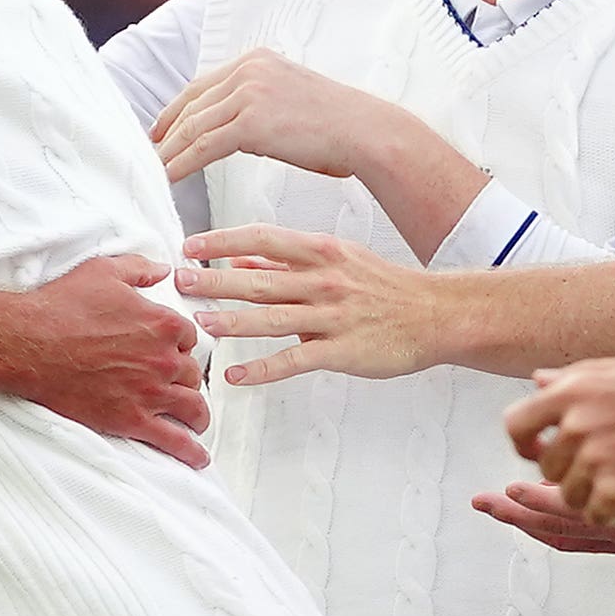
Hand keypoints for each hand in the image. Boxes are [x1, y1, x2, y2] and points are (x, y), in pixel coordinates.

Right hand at [1, 252, 212, 467]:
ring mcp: (150, 392)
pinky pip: (172, 440)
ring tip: (195, 421)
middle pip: (192, 373)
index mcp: (162, 323)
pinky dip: (190, 451)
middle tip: (178, 384)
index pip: (189, 338)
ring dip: (197, 414)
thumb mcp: (103, 271)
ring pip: (191, 407)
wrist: (29, 343)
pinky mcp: (131, 419)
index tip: (171, 350)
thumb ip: (139, 269)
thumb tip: (163, 269)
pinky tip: (198, 458)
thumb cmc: (61, 306)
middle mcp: (163, 359)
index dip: (179, 344)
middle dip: (187, 378)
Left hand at [154, 47, 399, 186]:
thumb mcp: (292, 98)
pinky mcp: (251, 122)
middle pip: (192, 103)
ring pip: (194, 125)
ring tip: (154, 171)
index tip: (161, 130)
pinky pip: (204, 145)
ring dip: (169, 151)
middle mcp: (248, 70)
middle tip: (149, 153)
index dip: (177, 110)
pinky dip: (182, 163)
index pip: (202, 85)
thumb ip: (261, 103)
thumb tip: (239, 127)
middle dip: (166, 131)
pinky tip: (170, 177)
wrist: (365, 131)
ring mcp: (249, 93)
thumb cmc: (337, 125)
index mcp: (256, 60)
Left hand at [181, 223, 466, 386]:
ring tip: (198, 324)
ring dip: (233, 322)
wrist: (435, 314)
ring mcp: (332, 317)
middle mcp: (323, 280)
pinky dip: (263, 370)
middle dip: (215, 281)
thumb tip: (238, 261)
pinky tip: (236, 376)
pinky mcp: (342, 351)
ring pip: (273, 319)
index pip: (262, 239)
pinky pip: (295, 361)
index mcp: (320, 252)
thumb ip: (285, 265)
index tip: (190, 245)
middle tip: (178, 281)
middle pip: (259, 280)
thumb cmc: (383, 287)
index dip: (223, 241)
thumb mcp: (336, 261)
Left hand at [509, 353, 614, 525]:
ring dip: (592, 494)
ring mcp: (598, 461)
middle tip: (604, 465)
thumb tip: (541, 382)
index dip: (523, 442)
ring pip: (569, 497)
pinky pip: (595, 515)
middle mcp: (580, 425)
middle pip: (547, 468)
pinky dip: (613, 511)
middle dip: (570, 472)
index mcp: (576, 391)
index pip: (517, 424)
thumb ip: (578, 378)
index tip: (533, 450)